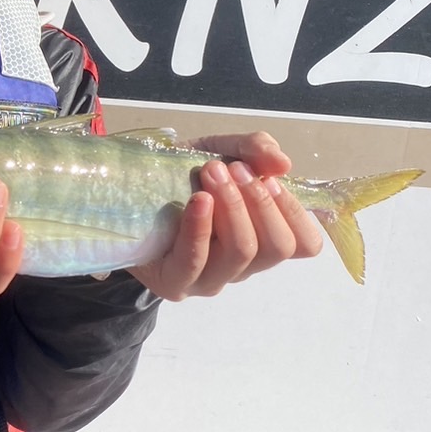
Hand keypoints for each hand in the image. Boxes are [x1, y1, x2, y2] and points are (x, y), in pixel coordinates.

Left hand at [130, 131, 322, 301]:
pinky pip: (196, 260)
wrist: (125, 188)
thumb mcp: (221, 149)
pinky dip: (201, 227)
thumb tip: (282, 164)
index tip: (270, 180)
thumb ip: (255, 149)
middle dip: (259, 201)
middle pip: (277, 247)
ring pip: (242, 252)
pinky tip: (199, 200)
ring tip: (210, 172)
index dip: (294, 211)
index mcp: (261, 240)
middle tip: (232, 169)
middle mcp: (241, 266)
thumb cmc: (181, 174)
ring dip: (232, 205)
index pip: (304, 245)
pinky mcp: (174, 282)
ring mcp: (209, 279)